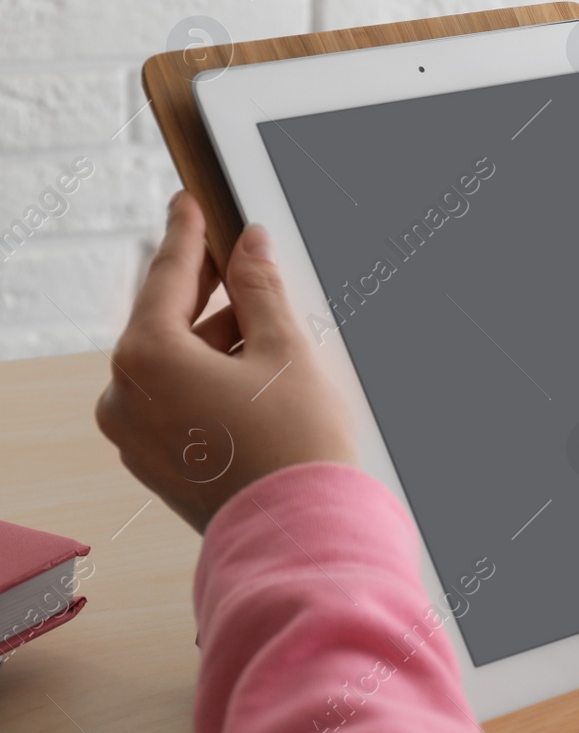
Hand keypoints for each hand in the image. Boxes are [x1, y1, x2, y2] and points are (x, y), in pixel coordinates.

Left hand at [96, 191, 355, 532]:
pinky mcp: (153, 462)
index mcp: (146, 357)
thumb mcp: (285, 347)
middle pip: (166, 319)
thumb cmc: (295, 443)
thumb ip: (260, 287)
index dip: (186, 232)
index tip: (190, 202)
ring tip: (273, 338)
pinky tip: (256, 379)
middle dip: (211, 294)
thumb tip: (249, 245)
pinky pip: (173, 399)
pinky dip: (207, 379)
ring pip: (172, 362)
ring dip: (216, 341)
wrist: (300, 530)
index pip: (167, 274)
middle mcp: (123, 395)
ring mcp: (133, 434)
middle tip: (244, 263)